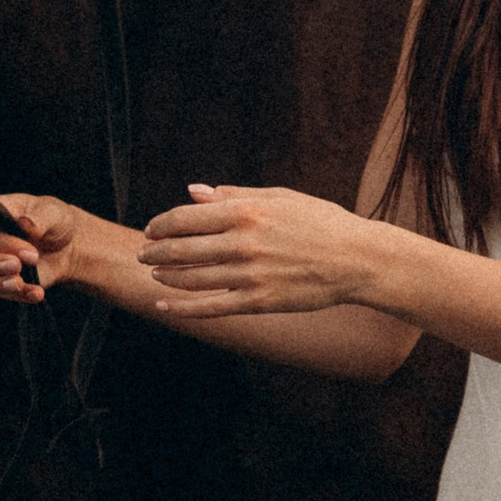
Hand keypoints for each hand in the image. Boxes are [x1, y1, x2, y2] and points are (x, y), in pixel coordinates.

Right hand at [0, 191, 85, 302]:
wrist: (68, 246)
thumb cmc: (54, 221)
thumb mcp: (53, 213)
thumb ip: (39, 217)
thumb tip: (25, 222)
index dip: (4, 245)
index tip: (30, 253)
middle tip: (17, 266)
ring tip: (20, 284)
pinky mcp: (2, 284)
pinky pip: (2, 294)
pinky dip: (19, 296)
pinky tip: (37, 293)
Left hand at [136, 185, 386, 315]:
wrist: (357, 259)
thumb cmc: (320, 222)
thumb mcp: (279, 197)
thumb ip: (233, 195)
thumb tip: (193, 192)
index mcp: (247, 212)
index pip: (186, 218)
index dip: (161, 225)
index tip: (151, 230)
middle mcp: (244, 243)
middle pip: (182, 249)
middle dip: (155, 252)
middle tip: (144, 254)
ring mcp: (250, 275)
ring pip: (192, 279)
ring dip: (166, 277)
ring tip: (156, 275)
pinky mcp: (259, 302)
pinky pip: (211, 307)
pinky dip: (183, 308)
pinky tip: (164, 306)